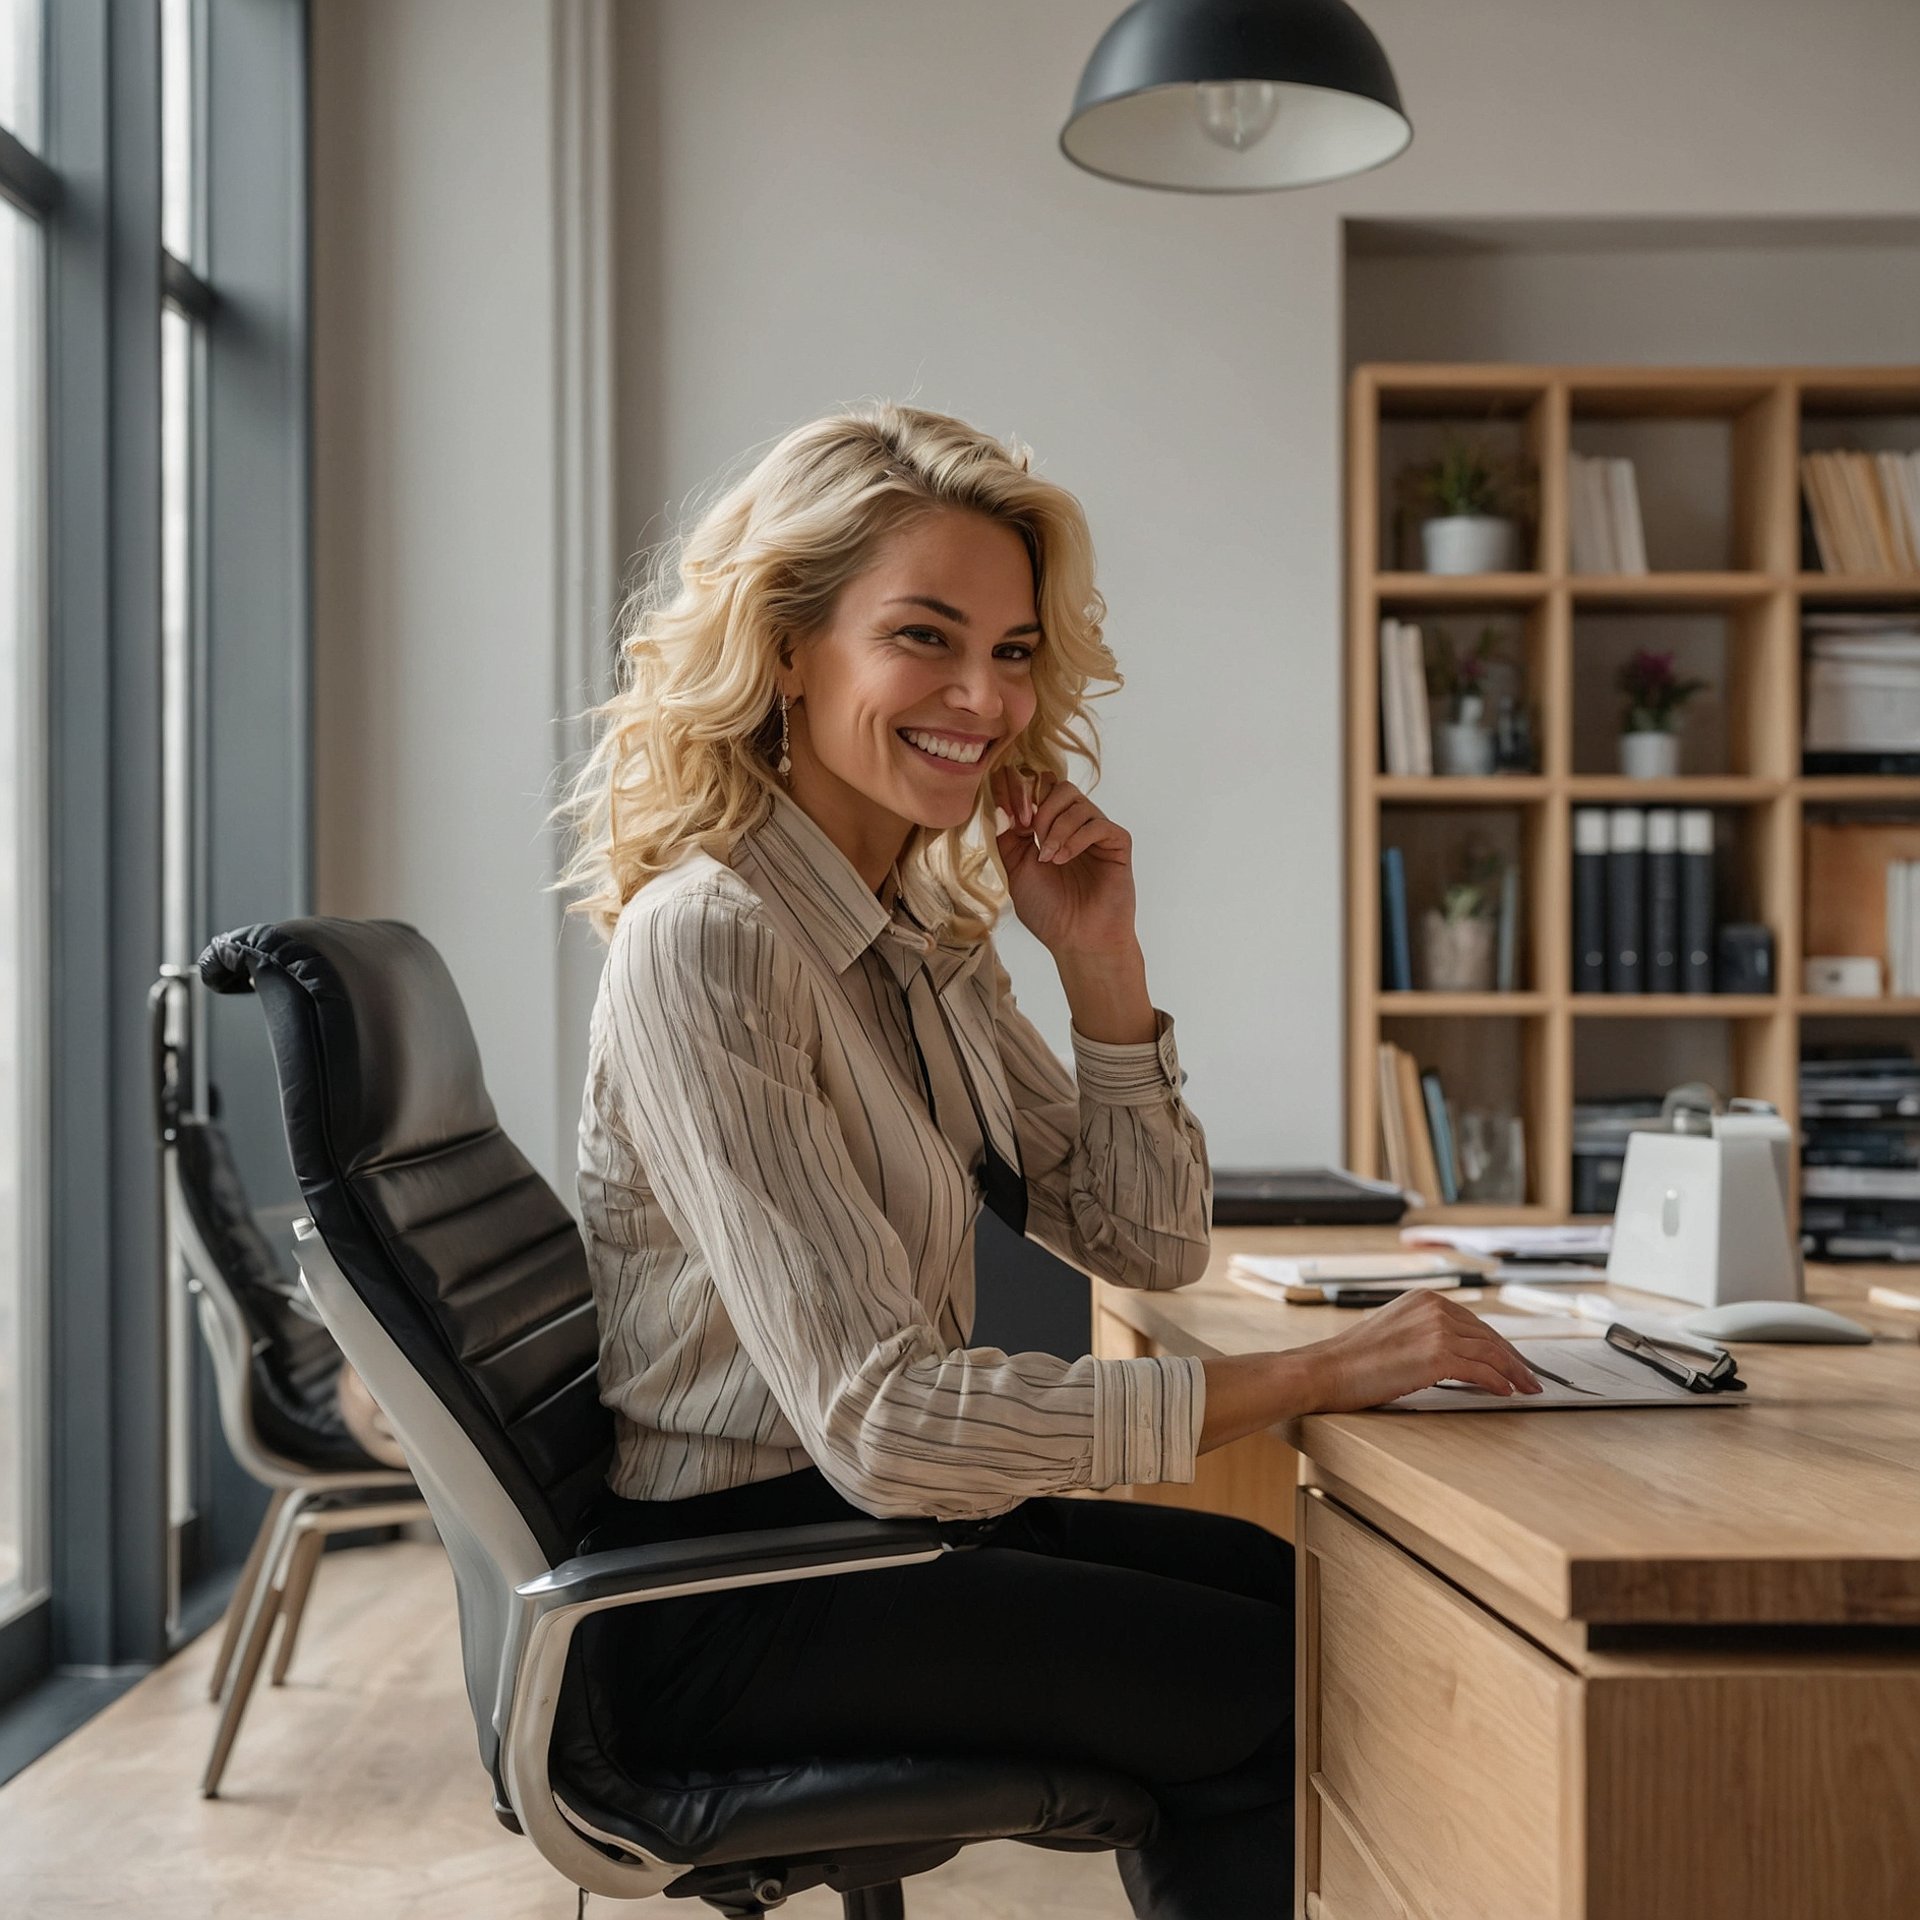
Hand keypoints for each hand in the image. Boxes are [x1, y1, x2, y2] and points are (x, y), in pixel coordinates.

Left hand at [989, 766, 1136, 958]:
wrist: (1076, 940)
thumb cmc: (1049, 911)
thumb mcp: (1016, 870)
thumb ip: (1008, 838)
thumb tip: (1000, 806)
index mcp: (1051, 828)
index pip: (1039, 790)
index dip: (1021, 792)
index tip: (1010, 813)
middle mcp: (1075, 826)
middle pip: (1060, 786)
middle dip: (1040, 808)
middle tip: (1031, 838)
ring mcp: (1097, 833)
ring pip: (1078, 802)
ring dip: (1056, 828)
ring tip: (1048, 858)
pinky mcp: (1117, 844)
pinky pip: (1098, 823)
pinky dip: (1076, 838)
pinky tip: (1063, 859)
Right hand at [1300, 1290, 1543, 1411]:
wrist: (1327, 1370)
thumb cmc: (1352, 1360)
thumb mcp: (1394, 1331)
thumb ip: (1424, 1332)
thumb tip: (1455, 1355)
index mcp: (1424, 1299)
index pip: (1474, 1322)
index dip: (1498, 1344)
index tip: (1512, 1359)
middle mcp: (1433, 1307)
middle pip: (1488, 1335)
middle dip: (1513, 1358)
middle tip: (1530, 1376)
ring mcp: (1436, 1329)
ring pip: (1491, 1352)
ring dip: (1514, 1372)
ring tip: (1527, 1387)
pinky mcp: (1437, 1355)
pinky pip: (1482, 1371)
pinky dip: (1498, 1383)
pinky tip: (1506, 1392)